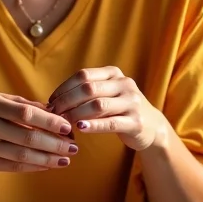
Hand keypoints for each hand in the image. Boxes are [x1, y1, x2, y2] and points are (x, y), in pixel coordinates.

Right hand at [0, 91, 77, 172]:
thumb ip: (23, 105)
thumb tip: (55, 111)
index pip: (26, 114)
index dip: (50, 122)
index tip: (69, 127)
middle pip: (26, 139)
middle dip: (55, 145)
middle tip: (74, 147)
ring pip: (20, 156)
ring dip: (47, 159)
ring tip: (65, 159)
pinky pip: (10, 167)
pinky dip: (31, 167)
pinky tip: (46, 165)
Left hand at [48, 67, 166, 151]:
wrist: (151, 126)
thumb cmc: (120, 109)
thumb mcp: (107, 94)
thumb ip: (86, 93)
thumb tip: (54, 100)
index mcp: (114, 73)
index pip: (84, 75)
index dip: (64, 87)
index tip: (51, 100)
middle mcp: (125, 84)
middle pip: (89, 89)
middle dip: (67, 101)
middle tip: (53, 112)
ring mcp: (132, 102)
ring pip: (98, 105)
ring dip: (76, 113)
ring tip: (63, 122)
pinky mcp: (136, 122)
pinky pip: (110, 123)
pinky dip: (93, 125)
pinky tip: (80, 128)